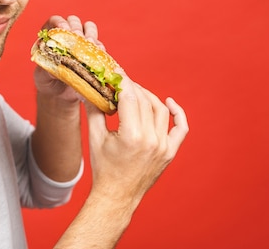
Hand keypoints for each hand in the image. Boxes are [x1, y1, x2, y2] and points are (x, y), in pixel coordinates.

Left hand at [33, 15, 103, 103]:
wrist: (60, 95)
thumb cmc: (47, 82)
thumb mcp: (42, 76)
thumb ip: (46, 66)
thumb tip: (54, 59)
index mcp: (51, 37)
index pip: (54, 21)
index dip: (60, 22)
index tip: (64, 29)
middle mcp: (67, 36)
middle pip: (74, 21)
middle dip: (76, 28)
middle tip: (78, 37)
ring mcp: (81, 43)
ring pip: (89, 27)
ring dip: (90, 33)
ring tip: (89, 43)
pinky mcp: (93, 54)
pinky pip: (99, 46)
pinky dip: (100, 48)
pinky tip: (98, 54)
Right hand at [85, 71, 188, 203]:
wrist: (117, 196)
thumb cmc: (103, 168)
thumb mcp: (95, 137)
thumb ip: (94, 109)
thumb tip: (88, 88)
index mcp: (131, 136)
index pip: (130, 97)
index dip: (122, 81)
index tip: (116, 71)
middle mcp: (151, 140)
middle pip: (144, 101)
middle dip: (132, 88)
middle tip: (121, 82)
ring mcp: (163, 147)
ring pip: (160, 110)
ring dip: (148, 97)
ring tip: (135, 93)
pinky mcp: (170, 152)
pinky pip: (180, 128)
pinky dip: (177, 113)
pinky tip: (169, 102)